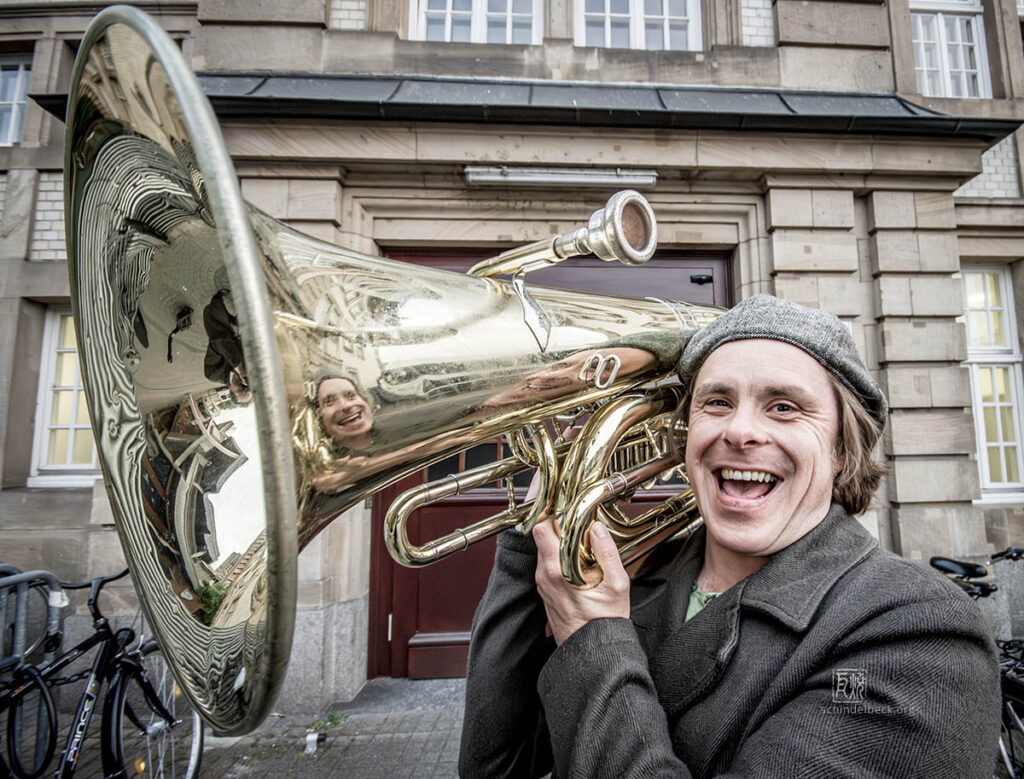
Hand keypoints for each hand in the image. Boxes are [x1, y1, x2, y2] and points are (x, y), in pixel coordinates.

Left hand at [533, 518, 629, 645]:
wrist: (592, 651)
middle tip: (575, 519)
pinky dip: (557, 555)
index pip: (542, 530)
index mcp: (558, 570)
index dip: (553, 514)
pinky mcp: (545, 590)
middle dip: (556, 524)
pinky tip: (576, 558)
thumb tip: (597, 528)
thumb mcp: (617, 584)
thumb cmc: (605, 622)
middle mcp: (545, 575)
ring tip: (579, 539)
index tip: (567, 507)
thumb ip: (607, 553)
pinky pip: (546, 564)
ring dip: (558, 540)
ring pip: (543, 550)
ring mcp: (543, 584)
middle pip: (540, 536)